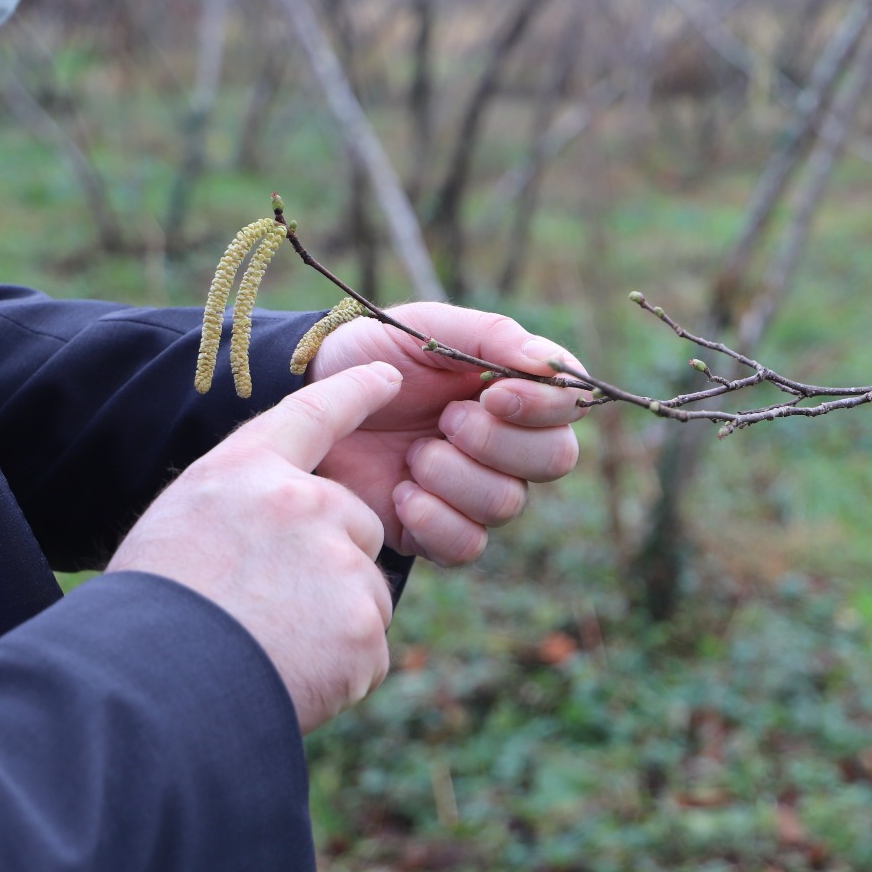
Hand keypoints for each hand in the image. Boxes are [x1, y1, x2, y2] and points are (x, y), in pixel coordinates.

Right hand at [107, 363, 402, 731]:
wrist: (147, 686)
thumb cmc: (148, 612)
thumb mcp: (180, 528)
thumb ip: (245, 514)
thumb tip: (291, 535)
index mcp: (246, 472)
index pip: (312, 414)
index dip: (354, 393)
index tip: (388, 377)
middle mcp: (304, 503)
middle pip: (357, 524)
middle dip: (332, 563)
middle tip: (267, 605)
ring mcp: (341, 564)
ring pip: (364, 593)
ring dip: (331, 624)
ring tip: (264, 646)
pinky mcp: (363, 627)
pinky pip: (366, 652)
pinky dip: (336, 672)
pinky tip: (285, 676)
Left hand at [306, 303, 587, 565]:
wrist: (302, 404)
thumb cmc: (366, 357)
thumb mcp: (424, 327)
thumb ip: (492, 335)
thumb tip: (550, 365)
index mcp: (512, 392)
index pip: (569, 407)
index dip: (543, 406)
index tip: (493, 393)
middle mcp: (506, 446)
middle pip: (556, 459)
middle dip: (498, 441)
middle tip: (446, 420)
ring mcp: (475, 491)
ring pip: (508, 502)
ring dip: (455, 475)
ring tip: (412, 454)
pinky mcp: (439, 532)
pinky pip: (469, 544)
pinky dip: (434, 519)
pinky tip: (401, 492)